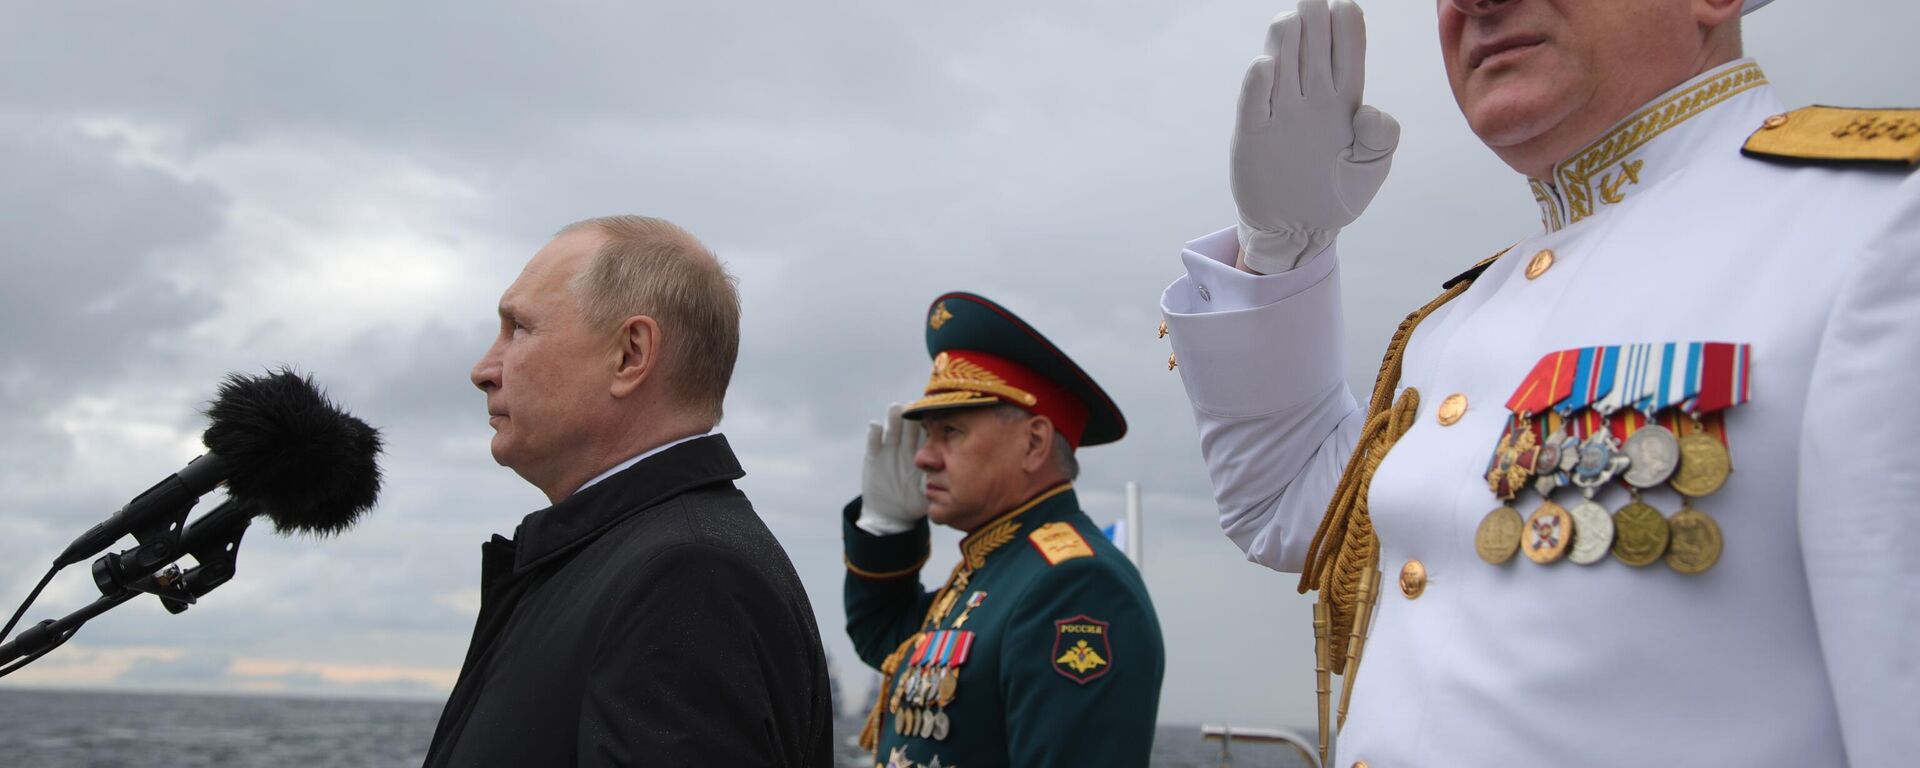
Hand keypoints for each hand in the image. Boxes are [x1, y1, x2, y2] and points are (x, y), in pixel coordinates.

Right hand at [858, 403, 927, 534]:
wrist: (890, 513)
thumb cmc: (914, 502)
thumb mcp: (926, 495)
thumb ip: (932, 484)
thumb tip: (944, 479)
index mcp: (923, 453)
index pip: (927, 435)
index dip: (930, 425)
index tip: (934, 414)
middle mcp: (906, 447)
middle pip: (909, 428)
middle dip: (912, 416)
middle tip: (914, 404)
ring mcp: (889, 450)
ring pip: (892, 431)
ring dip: (893, 418)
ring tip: (895, 408)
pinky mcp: (873, 457)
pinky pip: (873, 443)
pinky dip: (874, 434)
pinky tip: (875, 425)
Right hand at [1232, 0, 1399, 273]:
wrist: (1298, 230)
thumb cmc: (1337, 194)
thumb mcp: (1371, 170)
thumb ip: (1381, 137)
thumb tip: (1368, 109)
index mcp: (1344, 96)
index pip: (1346, 43)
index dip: (1345, 19)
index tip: (1343, 7)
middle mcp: (1311, 95)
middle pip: (1312, 40)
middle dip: (1313, 16)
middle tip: (1312, 3)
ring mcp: (1280, 111)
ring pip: (1281, 58)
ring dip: (1286, 37)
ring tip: (1292, 24)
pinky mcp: (1253, 133)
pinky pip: (1253, 99)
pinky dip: (1257, 82)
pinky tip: (1266, 66)